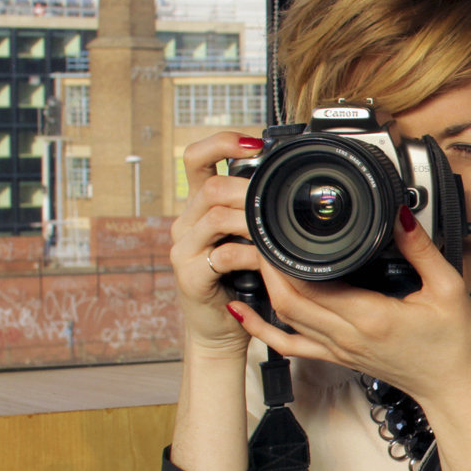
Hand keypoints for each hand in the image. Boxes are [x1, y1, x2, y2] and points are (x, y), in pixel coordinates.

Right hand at [169, 132, 266, 358]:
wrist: (220, 329)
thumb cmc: (239, 283)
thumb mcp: (246, 240)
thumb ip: (255, 214)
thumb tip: (287, 186)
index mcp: (198, 208)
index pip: (195, 158)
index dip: (221, 143)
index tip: (253, 141)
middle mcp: (185, 223)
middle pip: (209, 186)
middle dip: (246, 190)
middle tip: (272, 201)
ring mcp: (183, 249)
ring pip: (216, 217)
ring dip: (251, 222)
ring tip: (271, 232)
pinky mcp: (190, 275)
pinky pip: (222, 254)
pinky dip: (250, 254)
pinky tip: (264, 259)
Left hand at [233, 207, 470, 470]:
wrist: (452, 388)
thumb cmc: (453, 343)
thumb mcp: (448, 288)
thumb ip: (421, 249)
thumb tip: (399, 214)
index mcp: (371, 317)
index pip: (311, 286)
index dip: (285, 259)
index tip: (278, 230)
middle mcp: (347, 336)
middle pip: (287, 300)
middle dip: (267, 267)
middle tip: (261, 235)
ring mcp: (338, 349)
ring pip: (284, 319)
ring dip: (264, 288)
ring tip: (254, 257)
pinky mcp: (337, 357)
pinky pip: (289, 344)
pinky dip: (261, 329)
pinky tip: (243, 313)